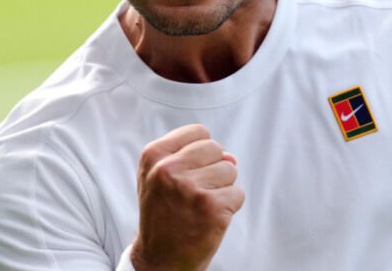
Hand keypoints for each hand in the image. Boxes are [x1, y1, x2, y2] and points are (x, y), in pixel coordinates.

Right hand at [130, 124, 243, 270]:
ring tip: (199, 207)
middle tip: (194, 194)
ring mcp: (190, 188)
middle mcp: (168, 169)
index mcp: (153, 156)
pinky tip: (209, 219)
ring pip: (230, 170)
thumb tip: (232, 158)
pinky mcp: (210, 207)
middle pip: (216, 149)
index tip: (189, 171)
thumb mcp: (163, 178)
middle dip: (213, 169)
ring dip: (222, 189)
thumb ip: (193, 157)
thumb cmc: (164, 214)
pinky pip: (238, 193)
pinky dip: (229, 207)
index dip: (201, 152)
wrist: (159, 259)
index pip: (199, 132)